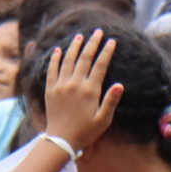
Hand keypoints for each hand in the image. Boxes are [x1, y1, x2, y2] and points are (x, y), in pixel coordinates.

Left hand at [42, 28, 125, 153]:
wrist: (61, 140)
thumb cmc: (85, 132)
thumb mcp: (103, 120)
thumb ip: (111, 101)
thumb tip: (120, 85)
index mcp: (90, 91)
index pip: (100, 66)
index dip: (106, 52)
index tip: (111, 41)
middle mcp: (75, 84)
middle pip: (84, 59)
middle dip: (92, 43)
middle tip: (97, 32)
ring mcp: (61, 86)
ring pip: (68, 61)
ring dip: (74, 47)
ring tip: (79, 36)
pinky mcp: (50, 90)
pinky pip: (52, 70)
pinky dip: (55, 58)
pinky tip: (58, 50)